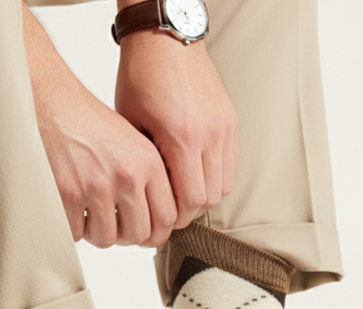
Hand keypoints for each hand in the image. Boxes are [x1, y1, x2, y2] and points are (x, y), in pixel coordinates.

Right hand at [22, 5, 176, 247]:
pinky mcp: (68, 193)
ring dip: (96, 233)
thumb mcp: (134, 143)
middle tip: (114, 226)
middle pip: (138, 235)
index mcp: (149, 162)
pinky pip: (76, 232)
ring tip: (90, 216)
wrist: (51, 101)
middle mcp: (128, 175)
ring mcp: (98, 186)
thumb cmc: (89, 122)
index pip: (166, 218)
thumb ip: (149, 180)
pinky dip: (72, 227)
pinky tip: (71, 209)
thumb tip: (156, 222)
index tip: (144, 232)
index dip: (154, 232)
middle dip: (124, 236)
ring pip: (106, 239)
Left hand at [115, 30, 238, 229]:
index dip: (175, 216)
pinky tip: (194, 173)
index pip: (190, 200)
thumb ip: (145, 166)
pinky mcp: (231, 122)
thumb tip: (149, 202)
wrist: (165, 38)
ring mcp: (224, 128)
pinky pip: (230, 166)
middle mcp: (209, 134)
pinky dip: (214, 177)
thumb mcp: (131, 125)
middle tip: (169, 210)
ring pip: (222, 186)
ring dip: (202, 195)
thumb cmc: (141, 77)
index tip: (160, 216)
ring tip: (181, 192)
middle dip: (188, 210)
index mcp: (181, 137)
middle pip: (208, 199)